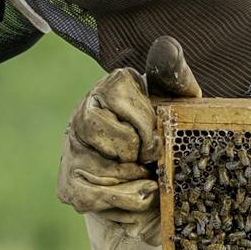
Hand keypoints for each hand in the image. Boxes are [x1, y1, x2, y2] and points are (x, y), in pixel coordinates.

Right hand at [58, 37, 201, 229]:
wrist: (163, 187)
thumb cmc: (170, 137)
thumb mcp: (181, 106)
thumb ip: (174, 76)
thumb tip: (165, 46)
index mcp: (109, 89)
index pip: (113, 92)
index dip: (142, 121)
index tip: (157, 136)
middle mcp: (82, 114)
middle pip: (92, 126)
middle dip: (132, 150)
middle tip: (149, 158)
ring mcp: (71, 151)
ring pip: (95, 165)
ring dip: (132, 180)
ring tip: (146, 177)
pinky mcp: (69, 186)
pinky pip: (93, 197)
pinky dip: (126, 203)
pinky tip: (138, 196)